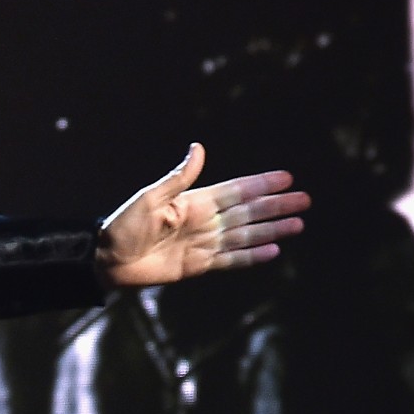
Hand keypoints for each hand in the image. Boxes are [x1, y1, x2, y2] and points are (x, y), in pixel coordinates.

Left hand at [95, 143, 310, 288]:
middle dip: (276, 205)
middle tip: (305, 200)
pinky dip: (253, 256)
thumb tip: (198, 148)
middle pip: (248, 212)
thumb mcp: (150, 198)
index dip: (260, 184)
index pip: (235, 191)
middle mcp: (204, 221)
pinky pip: (232, 259)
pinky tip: (274, 250)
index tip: (286, 178)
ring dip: (272, 229)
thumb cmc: (124, 225)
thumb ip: (179, 178)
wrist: (108, 260)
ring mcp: (203, 243)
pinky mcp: (199, 265)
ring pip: (246, 235)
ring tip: (298, 224)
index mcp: (194, 202)